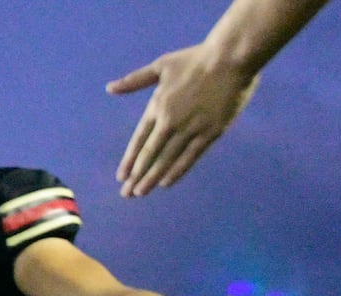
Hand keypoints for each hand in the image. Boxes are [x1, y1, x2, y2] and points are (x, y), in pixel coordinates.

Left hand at [109, 41, 259, 196]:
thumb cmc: (195, 59)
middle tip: (126, 193)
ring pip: (167, 159)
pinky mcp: (211, 132)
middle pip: (150, 154)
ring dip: (152, 178)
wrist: (231, 57)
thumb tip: (109, 88)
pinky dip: (177, 171)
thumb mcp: (161, 65)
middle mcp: (170, 121)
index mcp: (157, 106)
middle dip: (137, 176)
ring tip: (140, 193)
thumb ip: (135, 80)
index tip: (121, 176)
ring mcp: (191, 128)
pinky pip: (190, 157)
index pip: (139, 140)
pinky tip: (166, 183)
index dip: (130, 160)